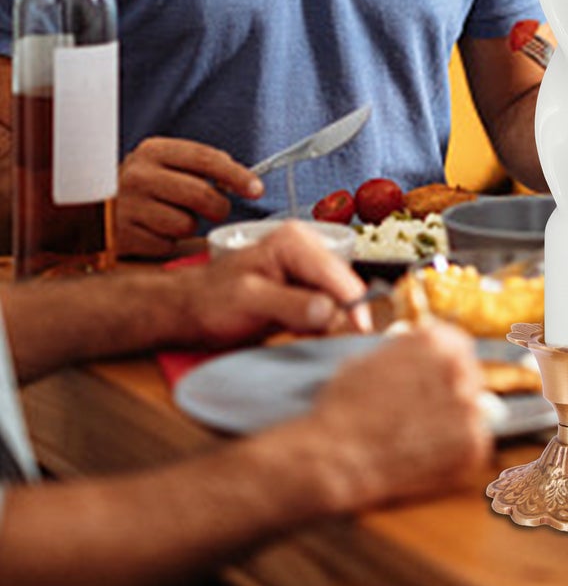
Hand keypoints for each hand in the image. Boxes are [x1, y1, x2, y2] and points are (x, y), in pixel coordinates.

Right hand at [118, 137, 264, 257]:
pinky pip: (166, 245)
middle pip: (201, 194)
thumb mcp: (165, 165)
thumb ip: (200, 167)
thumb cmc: (141, 188)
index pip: (206, 159)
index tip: (256, 189)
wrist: (89, 210)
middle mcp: (137, 175)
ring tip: (171, 217)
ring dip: (189, 226)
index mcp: (154, 151)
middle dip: (218, 207)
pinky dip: (168, 242)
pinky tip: (153, 232)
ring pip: (186, 224)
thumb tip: (243, 180)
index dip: (237, 175)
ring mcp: (126, 206)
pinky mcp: (121, 236)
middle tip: (216, 209)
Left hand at [172, 221, 368, 349]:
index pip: (336, 273)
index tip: (362, 331)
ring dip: (336, 323)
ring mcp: (306, 271)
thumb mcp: (248, 301)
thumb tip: (331, 312)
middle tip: (341, 343)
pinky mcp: (304, 291)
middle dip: (345, 314)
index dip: (353, 303)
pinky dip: (325, 326)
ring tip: (321, 340)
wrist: (187, 310)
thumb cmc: (209, 300)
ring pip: (338, 299)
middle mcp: (306, 251)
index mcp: (295, 242)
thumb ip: (289, 304)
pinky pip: (327, 309)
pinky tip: (312, 337)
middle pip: (342, 285)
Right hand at [308, 324, 493, 509]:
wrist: (335, 455)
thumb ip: (405, 354)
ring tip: (418, 440)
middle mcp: (459, 367)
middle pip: (468, 378)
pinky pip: (472, 447)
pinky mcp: (473, 445)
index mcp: (437, 340)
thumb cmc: (343, 408)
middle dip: (449, 396)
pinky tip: (425, 459)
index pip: (458, 347)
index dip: (443, 369)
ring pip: (473, 413)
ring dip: (453, 425)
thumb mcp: (370, 360)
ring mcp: (470, 407)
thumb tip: (417, 358)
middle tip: (423, 416)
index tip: (434, 383)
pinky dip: (455, 456)